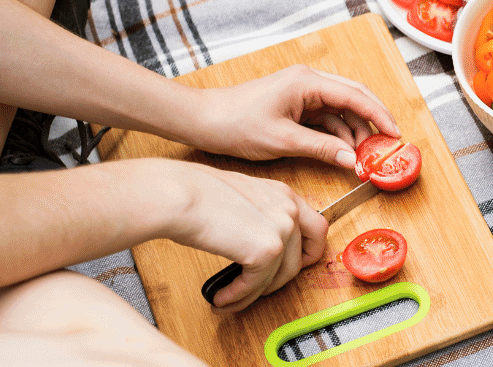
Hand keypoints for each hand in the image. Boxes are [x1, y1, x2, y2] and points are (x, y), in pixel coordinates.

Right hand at [159, 160, 326, 311]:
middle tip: (257, 289)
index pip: (315, 229)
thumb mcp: (240, 198)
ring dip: (253, 294)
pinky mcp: (266, 249)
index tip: (288, 268)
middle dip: (279, 280)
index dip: (306, 254)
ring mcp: (281, 228)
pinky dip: (238, 297)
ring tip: (229, 299)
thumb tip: (253, 244)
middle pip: (302, 258)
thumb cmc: (194, 193)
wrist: (177, 195)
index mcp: (283, 194)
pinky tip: (222, 299)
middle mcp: (288, 209)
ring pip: (278, 278)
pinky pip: (256, 285)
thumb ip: (257, 218)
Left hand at [183, 64, 399, 168]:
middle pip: (354, 98)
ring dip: (356, 131)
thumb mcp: (282, 141)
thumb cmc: (236, 123)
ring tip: (366, 156)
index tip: (395, 135)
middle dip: (373, 121)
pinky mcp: (296, 106)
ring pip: (342, 110)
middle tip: (388, 145)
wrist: (203, 120)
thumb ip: (322, 148)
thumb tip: (353, 160)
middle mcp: (309, 82)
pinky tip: (346, 152)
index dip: (379, 116)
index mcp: (307, 82)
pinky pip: (327, 118)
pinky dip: (339, 134)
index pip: (355, 96)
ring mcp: (303, 93)